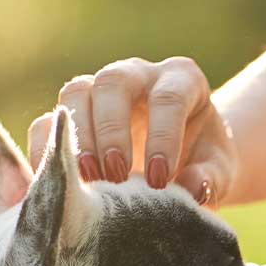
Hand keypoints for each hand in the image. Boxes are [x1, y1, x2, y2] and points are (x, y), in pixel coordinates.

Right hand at [28, 57, 236, 207]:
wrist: (185, 163)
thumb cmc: (204, 163)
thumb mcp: (218, 171)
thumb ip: (210, 179)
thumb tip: (194, 189)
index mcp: (182, 80)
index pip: (168, 98)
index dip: (162, 137)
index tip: (159, 180)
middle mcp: (138, 75)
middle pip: (113, 83)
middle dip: (112, 131)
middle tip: (117, 176)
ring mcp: (101, 90)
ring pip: (76, 93)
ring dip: (78, 138)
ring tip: (89, 180)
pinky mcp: (74, 114)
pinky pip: (50, 121)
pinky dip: (48, 150)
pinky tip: (57, 182)